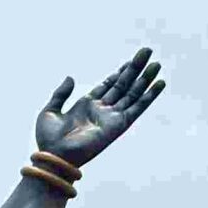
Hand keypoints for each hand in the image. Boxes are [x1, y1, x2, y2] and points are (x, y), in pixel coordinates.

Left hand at [37, 48, 164, 166]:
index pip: (109, 85)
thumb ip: (61, 94)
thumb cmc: (48, 140)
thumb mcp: (50, 111)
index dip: (120, 72)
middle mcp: (102, 110)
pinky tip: (159, 84)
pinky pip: (137, 108)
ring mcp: (111, 117)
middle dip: (135, 69)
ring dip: (145, 79)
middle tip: (147, 52)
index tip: (131, 60)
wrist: (54, 156)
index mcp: (87, 105)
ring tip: (156, 64)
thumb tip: (70, 77)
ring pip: (133, 94)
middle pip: (123, 85)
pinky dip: (149, 96)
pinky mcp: (118, 125)